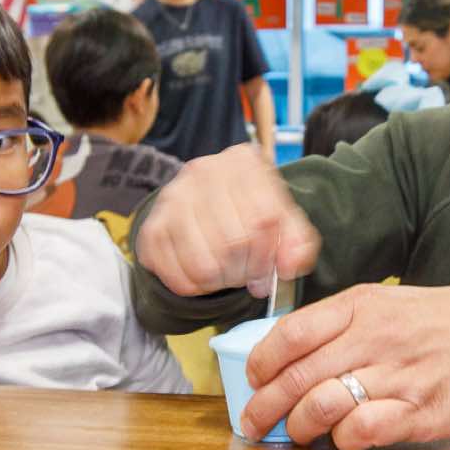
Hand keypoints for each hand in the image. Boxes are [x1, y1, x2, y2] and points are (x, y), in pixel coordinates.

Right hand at [132, 143, 317, 298]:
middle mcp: (203, 171)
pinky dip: (193, 287)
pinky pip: (175, 275)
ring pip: (202, 264)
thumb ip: (298, 242)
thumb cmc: (250, 211)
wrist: (205, 201)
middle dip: (245, 271)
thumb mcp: (283, 219)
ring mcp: (173, 197)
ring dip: (220, 282)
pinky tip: (203, 277)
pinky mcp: (151, 226)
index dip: (268, 256)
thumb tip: (290, 266)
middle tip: (246, 275)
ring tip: (225, 276)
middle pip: (232, 243)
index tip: (268, 271)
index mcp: (243, 162)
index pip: (263, 218)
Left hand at [241, 282, 449, 449]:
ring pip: (320, 405)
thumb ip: (339, 324)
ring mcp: (397, 376)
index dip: (262, 362)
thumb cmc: (439, 323)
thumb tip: (285, 356)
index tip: (253, 379)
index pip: (292, 334)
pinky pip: (361, 430)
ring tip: (297, 433)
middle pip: (297, 376)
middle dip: (264, 406)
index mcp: (361, 306)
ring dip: (298, 426)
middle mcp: (374, 338)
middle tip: (253, 422)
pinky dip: (342, 440)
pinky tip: (343, 439)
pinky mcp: (419, 412)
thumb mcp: (386, 304)